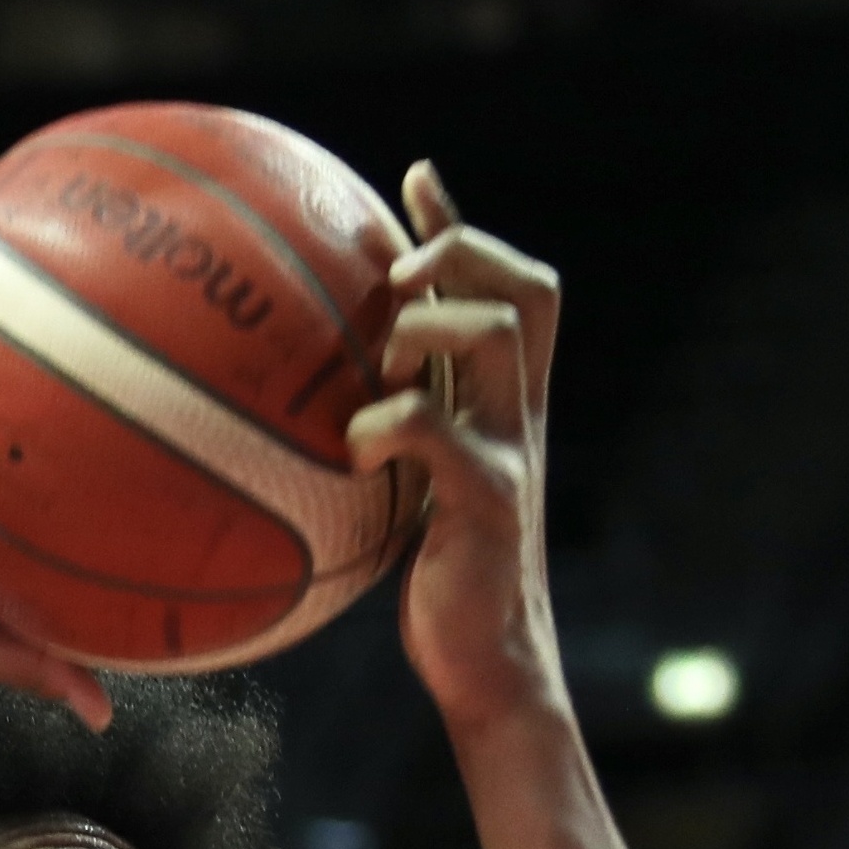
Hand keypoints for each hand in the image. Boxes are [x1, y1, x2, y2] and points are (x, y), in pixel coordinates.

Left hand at [346, 162, 567, 736]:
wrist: (490, 668)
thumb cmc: (441, 587)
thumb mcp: (415, 495)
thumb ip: (395, 432)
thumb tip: (323, 394)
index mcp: (505, 406)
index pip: (515, 287)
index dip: (464, 226)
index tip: (412, 180)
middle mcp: (520, 416)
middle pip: (525, 288)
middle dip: (459, 255)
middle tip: (395, 279)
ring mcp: (511, 455)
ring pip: (494, 335)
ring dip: (424, 330)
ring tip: (378, 372)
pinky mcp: (489, 505)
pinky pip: (435, 431)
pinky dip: (386, 423)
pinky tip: (352, 451)